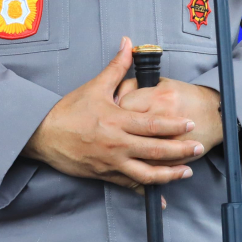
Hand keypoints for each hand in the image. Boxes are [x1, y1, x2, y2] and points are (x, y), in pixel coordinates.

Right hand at [22, 37, 204, 189]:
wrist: (43, 135)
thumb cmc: (69, 111)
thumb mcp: (94, 87)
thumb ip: (116, 67)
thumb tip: (128, 44)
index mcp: (116, 121)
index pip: (152, 125)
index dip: (174, 126)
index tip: (190, 125)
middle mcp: (117, 144)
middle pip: (155, 151)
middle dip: (181, 151)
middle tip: (198, 148)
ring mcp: (112, 162)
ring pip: (146, 174)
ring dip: (169, 174)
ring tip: (186, 172)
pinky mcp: (105, 175)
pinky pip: (129, 187)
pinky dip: (147, 193)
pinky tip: (161, 197)